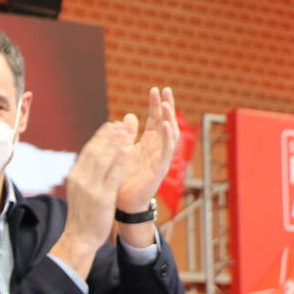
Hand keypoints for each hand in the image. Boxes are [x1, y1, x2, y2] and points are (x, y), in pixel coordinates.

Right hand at [49, 120, 133, 276]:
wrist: (79, 237)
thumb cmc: (83, 216)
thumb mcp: (81, 191)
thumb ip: (86, 175)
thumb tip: (93, 160)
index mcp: (76, 176)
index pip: (88, 151)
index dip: (99, 137)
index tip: (110, 125)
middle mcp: (81, 179)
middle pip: (95, 151)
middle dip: (108, 136)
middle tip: (120, 122)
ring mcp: (90, 188)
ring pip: (104, 159)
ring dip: (115, 143)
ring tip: (126, 130)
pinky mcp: (102, 197)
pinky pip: (113, 175)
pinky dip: (120, 160)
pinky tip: (128, 149)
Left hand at [116, 87, 179, 213]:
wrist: (122, 203)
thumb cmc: (123, 178)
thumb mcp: (123, 150)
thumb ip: (127, 134)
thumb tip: (129, 115)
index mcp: (148, 144)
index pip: (155, 120)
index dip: (156, 105)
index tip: (154, 89)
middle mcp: (157, 149)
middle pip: (166, 123)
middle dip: (166, 106)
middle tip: (165, 89)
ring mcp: (160, 158)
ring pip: (170, 135)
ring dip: (169, 118)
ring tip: (166, 104)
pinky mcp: (159, 169)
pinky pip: (166, 151)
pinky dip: (166, 137)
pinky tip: (164, 124)